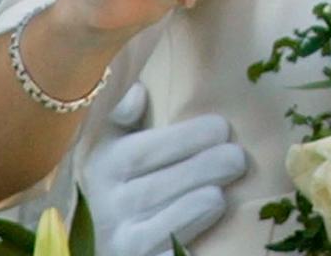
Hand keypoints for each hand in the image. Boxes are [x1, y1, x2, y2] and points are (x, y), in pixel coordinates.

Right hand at [84, 83, 246, 255]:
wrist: (93, 243)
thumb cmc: (110, 184)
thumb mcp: (105, 147)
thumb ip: (120, 116)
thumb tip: (138, 91)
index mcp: (104, 166)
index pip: (151, 148)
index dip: (192, 137)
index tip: (222, 128)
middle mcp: (110, 207)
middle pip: (175, 182)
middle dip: (214, 165)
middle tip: (237, 158)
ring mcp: (125, 244)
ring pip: (185, 215)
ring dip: (211, 201)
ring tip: (222, 190)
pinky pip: (177, 253)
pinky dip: (194, 243)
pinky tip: (208, 226)